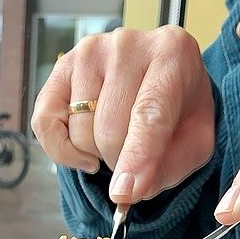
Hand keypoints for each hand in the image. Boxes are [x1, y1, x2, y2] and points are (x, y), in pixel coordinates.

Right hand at [31, 26, 215, 203]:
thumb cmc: (179, 111)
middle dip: (120, 161)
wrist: (162, 79)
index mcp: (172, 54)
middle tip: (133, 156)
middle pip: (109, 129)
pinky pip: (45, 122)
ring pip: (80, 131)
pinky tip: (84, 148)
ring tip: (115, 138)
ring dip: (96, 152)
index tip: (125, 193)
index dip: (137, 158)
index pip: (148, 113)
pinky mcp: (61, 66)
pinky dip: (62, 149)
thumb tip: (127, 191)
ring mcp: (89, 51)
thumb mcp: (194, 142)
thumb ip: (169, 168)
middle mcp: (128, 45)